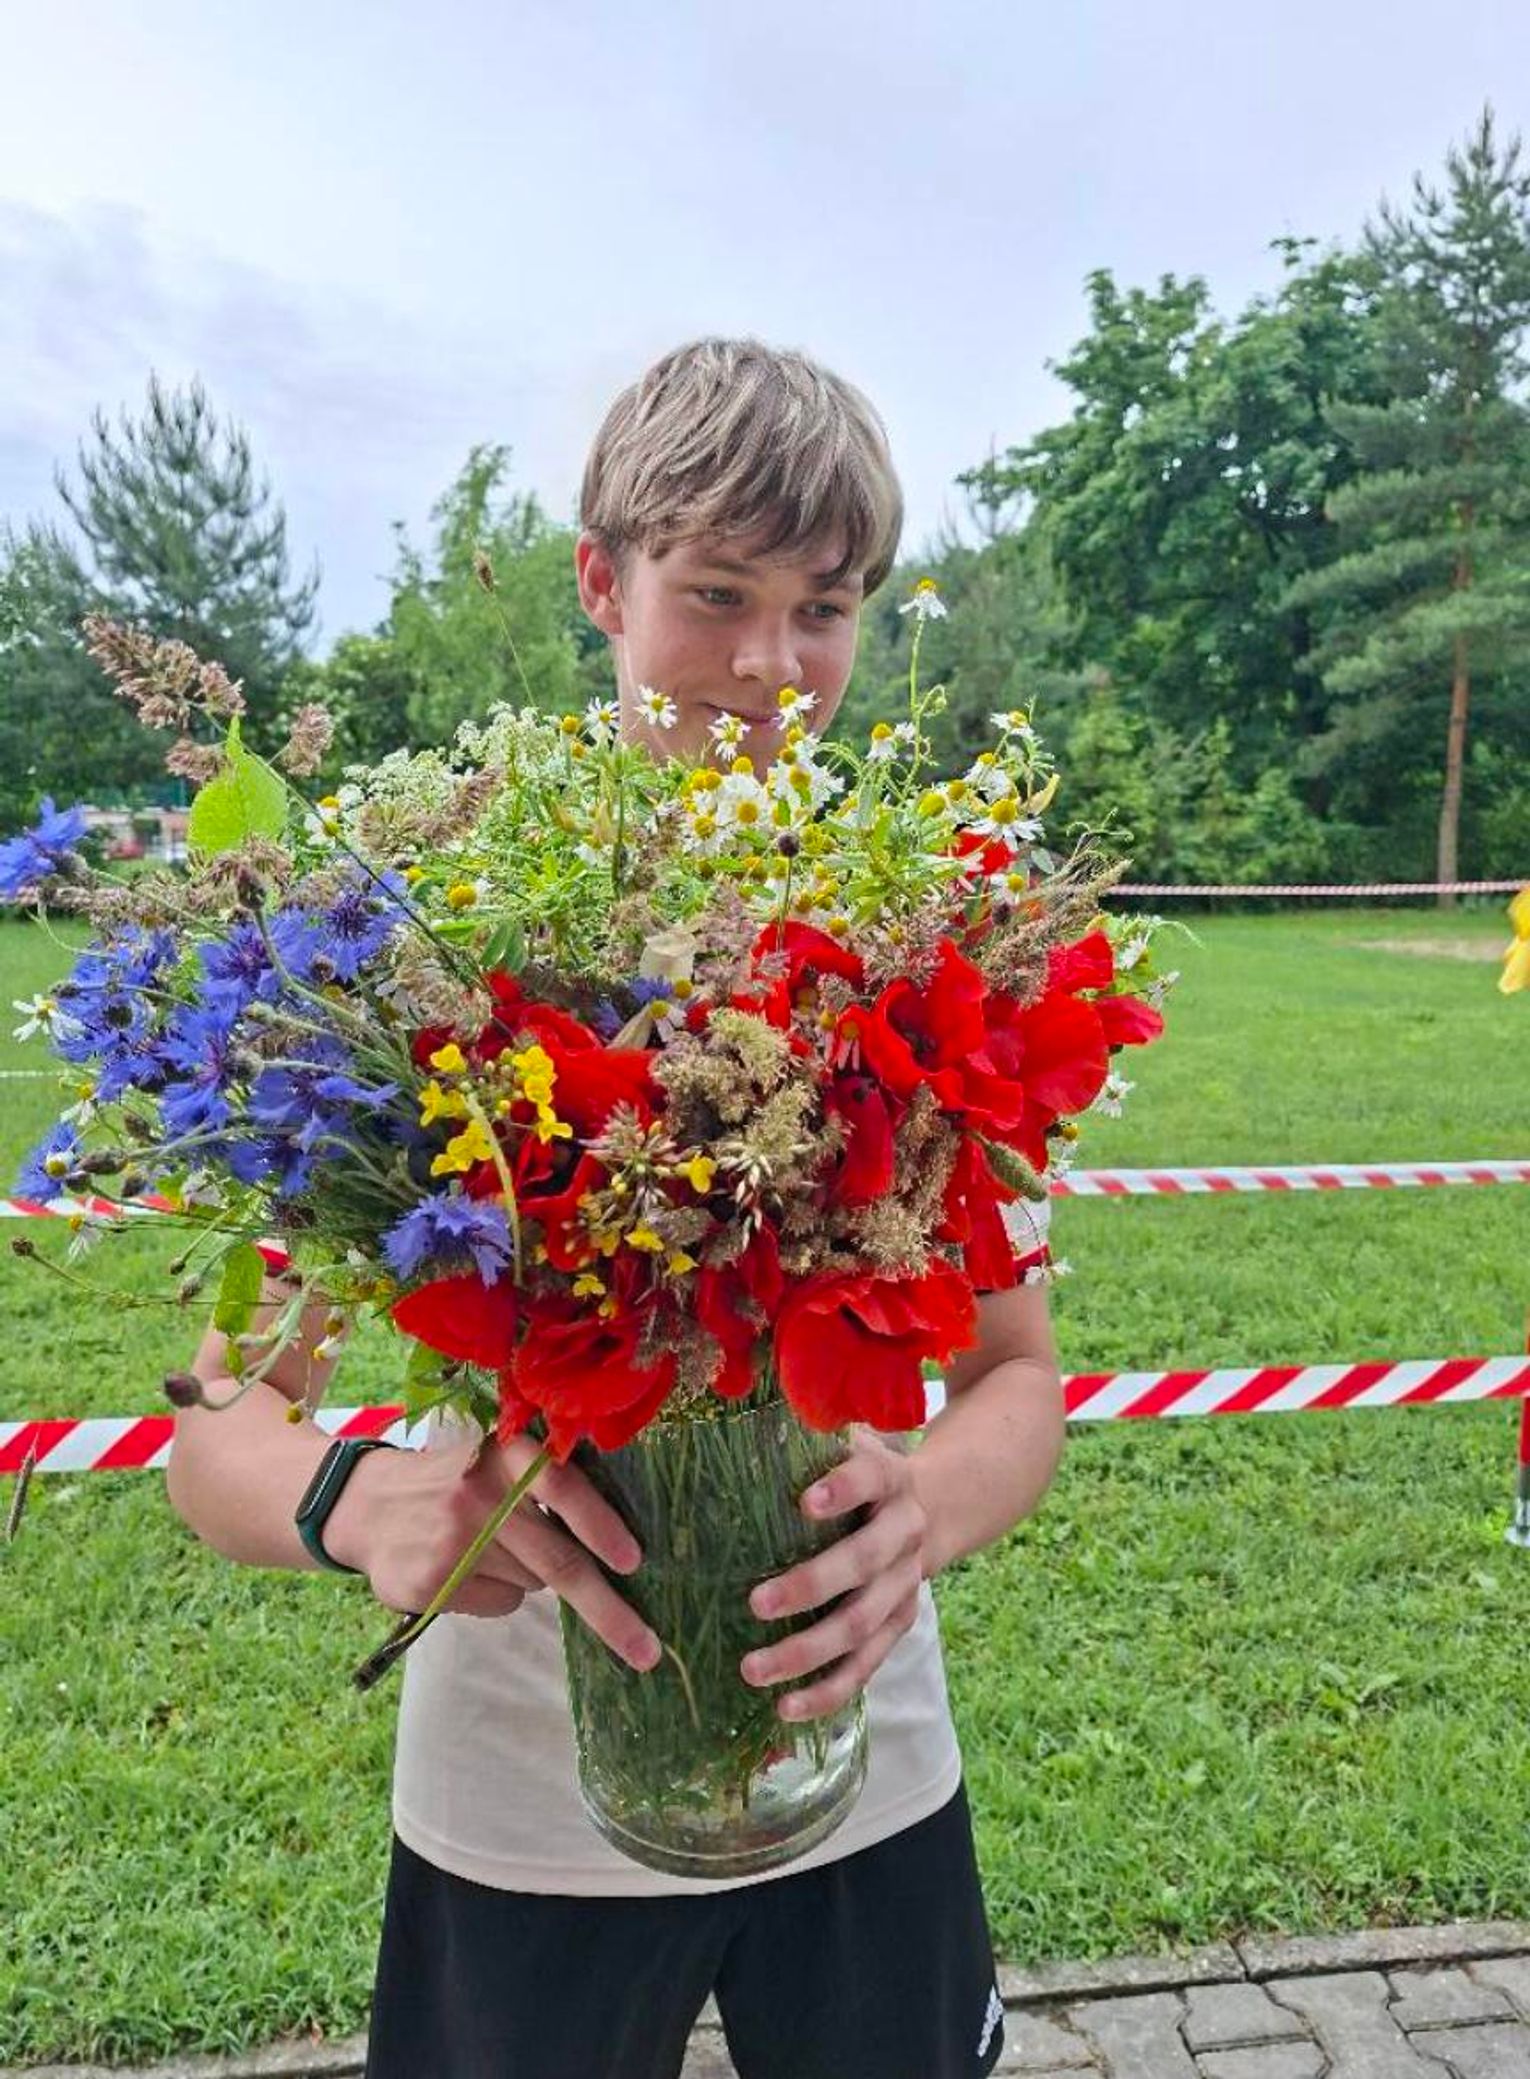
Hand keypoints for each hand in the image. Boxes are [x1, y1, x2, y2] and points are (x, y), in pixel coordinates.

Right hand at [325, 1434, 661, 1670]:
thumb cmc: (460, 1484)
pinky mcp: (431, 1583)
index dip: (600, 1525)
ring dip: (533, 1578)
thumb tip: (619, 1547)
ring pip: (532, 1585)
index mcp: (507, 1455)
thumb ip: (549, 1487)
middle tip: (647, 1650)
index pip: (563, 1487)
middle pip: (559, 1562)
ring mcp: (453, 1541)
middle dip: (608, 1612)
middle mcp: (481, 1494)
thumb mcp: (500, 1464)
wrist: (368, 1504)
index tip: (634, 1563)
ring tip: (496, 1549)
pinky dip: (500, 1595)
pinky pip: (499, 1604)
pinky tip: (468, 1570)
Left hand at [739, 1427, 927, 1722]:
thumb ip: (805, 1436)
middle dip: (810, 1587)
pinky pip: (866, 1667)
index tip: (806, 1501)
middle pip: (862, 1564)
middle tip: (755, 1603)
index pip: (869, 1478)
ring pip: (861, 1627)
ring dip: (808, 1652)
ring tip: (753, 1670)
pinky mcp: (899, 1626)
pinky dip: (828, 1691)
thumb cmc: (859, 1471)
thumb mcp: (846, 1442)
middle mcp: (903, 1534)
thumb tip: (735, 1413)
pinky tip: (786, 1708)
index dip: (842, 1489)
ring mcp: (905, 1586)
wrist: (935, 1507)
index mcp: (889, 1479)